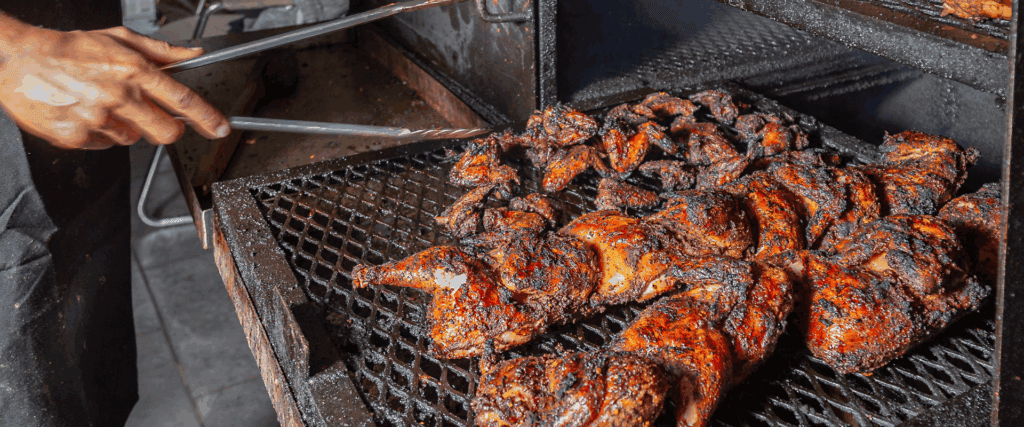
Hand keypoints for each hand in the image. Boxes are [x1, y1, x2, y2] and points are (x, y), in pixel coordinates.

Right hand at [0, 22, 229, 148]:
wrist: (20, 59)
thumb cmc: (70, 48)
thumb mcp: (119, 39)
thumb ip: (161, 51)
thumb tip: (193, 55)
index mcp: (133, 70)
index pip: (183, 100)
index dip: (207, 118)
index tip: (220, 128)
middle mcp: (119, 96)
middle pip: (167, 132)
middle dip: (167, 129)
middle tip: (153, 117)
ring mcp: (98, 119)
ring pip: (134, 139)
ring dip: (127, 127)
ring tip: (103, 104)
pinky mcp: (78, 137)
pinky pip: (105, 145)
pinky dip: (101, 134)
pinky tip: (86, 113)